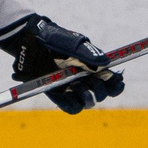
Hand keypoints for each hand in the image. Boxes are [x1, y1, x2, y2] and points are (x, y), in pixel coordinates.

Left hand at [6, 13, 123, 113]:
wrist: (29, 42)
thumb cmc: (54, 39)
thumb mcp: (73, 43)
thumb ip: (89, 53)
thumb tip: (106, 64)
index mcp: (92, 66)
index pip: (111, 80)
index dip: (116, 84)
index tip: (117, 83)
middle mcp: (84, 79)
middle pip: (101, 94)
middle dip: (100, 90)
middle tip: (90, 81)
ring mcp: (71, 88)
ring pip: (88, 103)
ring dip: (87, 98)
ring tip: (77, 86)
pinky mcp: (58, 95)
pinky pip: (71, 108)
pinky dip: (73, 105)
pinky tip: (69, 95)